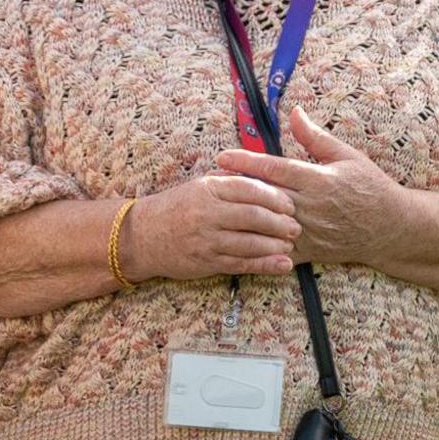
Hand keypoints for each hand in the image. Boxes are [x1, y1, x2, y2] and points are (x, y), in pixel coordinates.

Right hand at [124, 172, 301, 281]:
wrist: (142, 236)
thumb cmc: (175, 207)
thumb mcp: (199, 185)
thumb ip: (228, 180)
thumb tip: (262, 175)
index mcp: (208, 189)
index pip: (249, 188)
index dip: (275, 196)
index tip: (290, 202)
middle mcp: (208, 213)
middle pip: (253, 216)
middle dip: (280, 222)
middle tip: (296, 225)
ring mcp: (207, 239)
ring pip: (250, 242)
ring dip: (275, 245)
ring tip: (290, 244)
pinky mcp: (206, 262)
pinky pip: (241, 264)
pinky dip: (265, 265)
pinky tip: (282, 264)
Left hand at [215, 104, 408, 268]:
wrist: (389, 228)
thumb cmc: (369, 186)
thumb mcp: (347, 156)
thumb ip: (316, 137)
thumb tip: (294, 112)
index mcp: (318, 180)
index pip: (275, 169)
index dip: (246, 162)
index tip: (222, 156)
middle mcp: (310, 206)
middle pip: (264, 196)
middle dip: (234, 188)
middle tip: (207, 181)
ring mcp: (308, 231)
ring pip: (266, 224)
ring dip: (240, 216)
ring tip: (215, 209)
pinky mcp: (308, 250)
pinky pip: (277, 250)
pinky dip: (256, 245)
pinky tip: (235, 239)